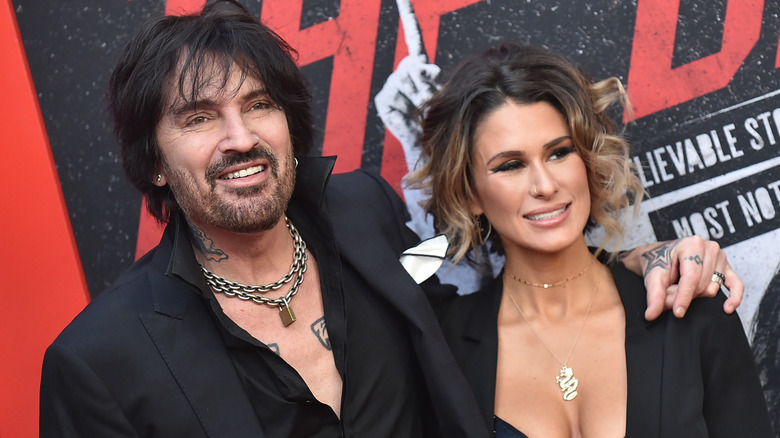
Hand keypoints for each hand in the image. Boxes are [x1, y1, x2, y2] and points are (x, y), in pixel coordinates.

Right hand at [374, 0, 440, 157]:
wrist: (427, 147)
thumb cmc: (439, 120)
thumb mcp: (442, 95)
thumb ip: (432, 77)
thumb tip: (425, 66)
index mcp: (419, 67)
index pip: (414, 38)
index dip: (408, 17)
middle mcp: (403, 73)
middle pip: (414, 63)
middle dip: (424, 79)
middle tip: (428, 96)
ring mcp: (393, 86)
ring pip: (406, 79)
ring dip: (418, 95)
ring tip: (421, 110)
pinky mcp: (384, 100)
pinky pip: (394, 95)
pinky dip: (404, 105)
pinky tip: (408, 114)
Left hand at [620, 236, 743, 320]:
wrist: (660, 255)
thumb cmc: (658, 262)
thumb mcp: (653, 277)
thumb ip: (654, 296)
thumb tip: (651, 315)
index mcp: (691, 244)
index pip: (692, 277)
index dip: (684, 297)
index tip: (677, 313)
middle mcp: (710, 248)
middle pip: (702, 285)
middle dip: (686, 296)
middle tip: (670, 294)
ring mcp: (721, 257)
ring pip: (713, 289)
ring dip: (696, 296)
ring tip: (681, 289)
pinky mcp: (727, 268)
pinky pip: (737, 285)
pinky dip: (734, 298)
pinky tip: (727, 309)